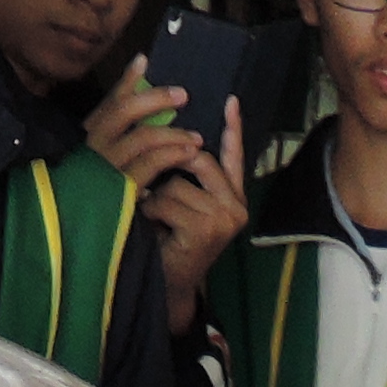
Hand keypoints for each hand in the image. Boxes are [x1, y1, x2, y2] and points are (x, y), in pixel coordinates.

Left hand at [90, 73, 249, 329]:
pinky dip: (150, 210)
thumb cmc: (168, 240)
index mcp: (232, 195)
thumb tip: (173, 135)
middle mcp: (236, 206)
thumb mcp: (179, 201)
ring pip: (177, 181)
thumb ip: (184, 173)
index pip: (233, 155)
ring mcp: (225, 218)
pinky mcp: (207, 229)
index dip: (232, 128)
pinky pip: (167, 200)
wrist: (167, 286)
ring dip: (154, 195)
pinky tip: (151, 227)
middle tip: (152, 183)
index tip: (230, 99)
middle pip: (199, 158)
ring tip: (152, 216)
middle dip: (169, 163)